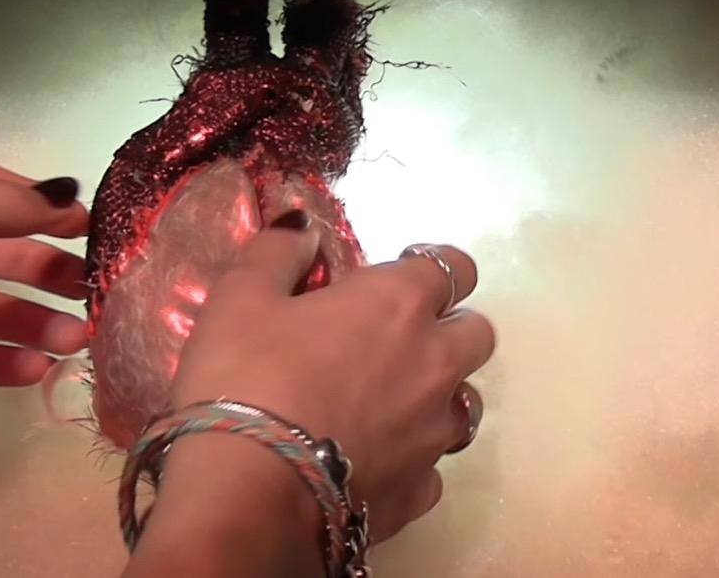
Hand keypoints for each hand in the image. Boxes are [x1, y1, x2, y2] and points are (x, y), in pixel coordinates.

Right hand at [169, 214, 494, 542]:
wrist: (248, 494)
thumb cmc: (243, 378)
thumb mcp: (240, 297)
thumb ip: (277, 251)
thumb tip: (302, 225)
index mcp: (398, 304)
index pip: (454, 266)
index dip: (429, 266)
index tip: (400, 274)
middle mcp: (434, 363)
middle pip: (478, 333)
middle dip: (449, 328)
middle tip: (397, 337)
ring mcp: (434, 432)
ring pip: (466, 404)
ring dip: (438, 396)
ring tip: (388, 403)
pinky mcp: (419, 490)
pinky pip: (432, 468)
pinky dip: (411, 459)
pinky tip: (373, 461)